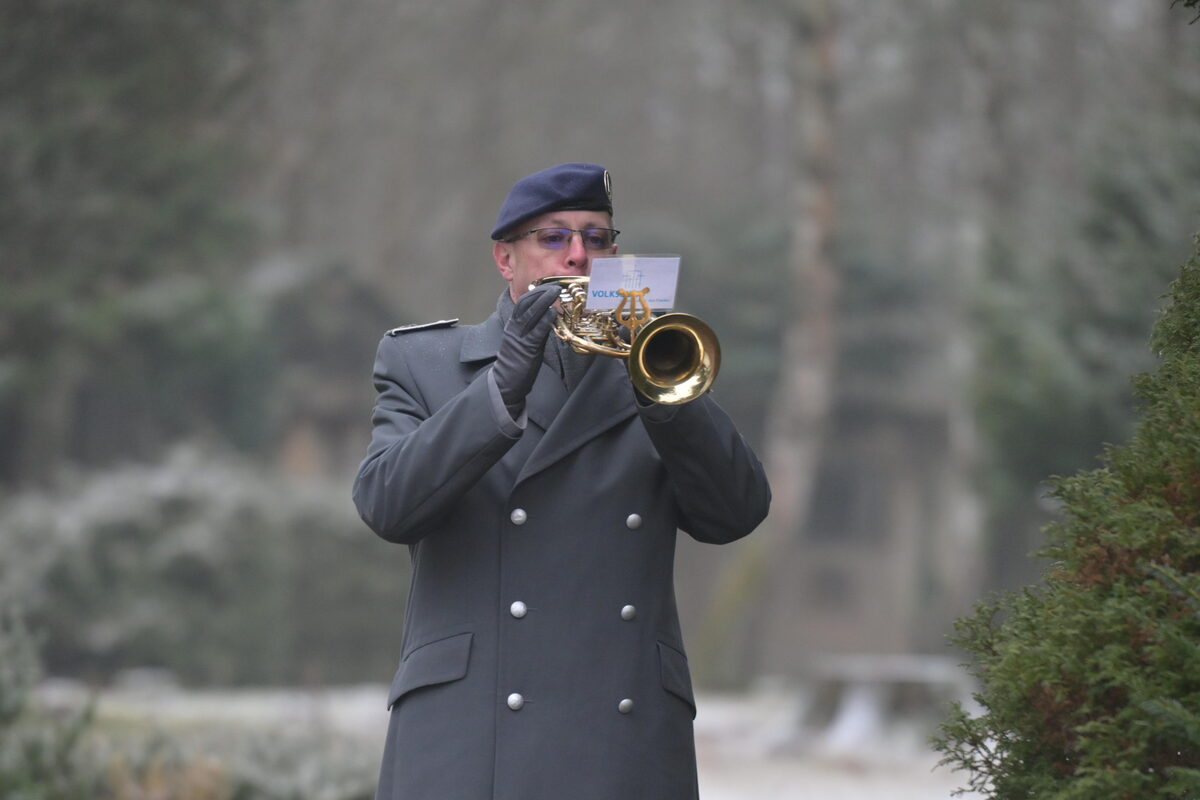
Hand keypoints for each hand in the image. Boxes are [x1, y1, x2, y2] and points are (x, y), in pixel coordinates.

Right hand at [493, 284, 559, 414]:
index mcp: (513, 324)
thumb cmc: (517, 363)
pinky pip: (536, 331)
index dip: (536, 292)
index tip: (549, 285)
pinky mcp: (526, 348)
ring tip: (556, 293)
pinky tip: (553, 313)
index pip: (523, 302)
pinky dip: (545, 320)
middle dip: (541, 292)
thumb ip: (535, 328)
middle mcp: (514, 327)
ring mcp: (519, 337)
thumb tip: (550, 317)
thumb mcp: (525, 341)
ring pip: (530, 314)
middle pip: (526, 303)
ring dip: (544, 301)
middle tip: (555, 286)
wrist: (506, 382)